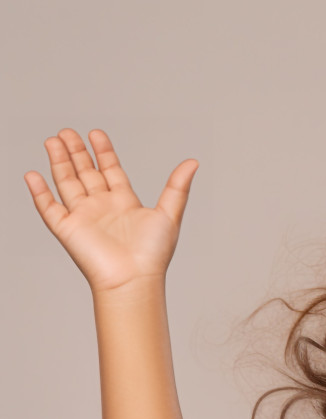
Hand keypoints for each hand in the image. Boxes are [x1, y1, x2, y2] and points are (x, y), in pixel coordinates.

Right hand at [24, 129, 197, 293]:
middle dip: (76, 152)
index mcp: (124, 203)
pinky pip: (48, 207)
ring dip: (58, 162)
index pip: (110, 171)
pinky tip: (32, 174)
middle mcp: (102, 207)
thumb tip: (193, 163)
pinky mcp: (67, 229)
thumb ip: (177, 187)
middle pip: (86, 173)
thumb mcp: (170, 214)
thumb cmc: (153, 254)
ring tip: (52, 140)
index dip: (103, 152)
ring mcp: (83, 217)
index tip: (96, 133)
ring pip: (66, 183)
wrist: (133, 279)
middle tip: (67, 131)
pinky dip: (39, 191)